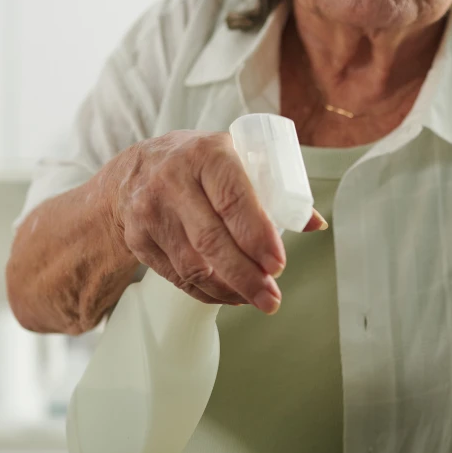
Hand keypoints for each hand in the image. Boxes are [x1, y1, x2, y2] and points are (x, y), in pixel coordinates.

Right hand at [101, 129, 325, 311]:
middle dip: (247, 276)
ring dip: (229, 289)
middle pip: (213, 240)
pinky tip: (228, 294)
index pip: (234, 200)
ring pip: (194, 265)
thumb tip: (315, 224)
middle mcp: (174, 180)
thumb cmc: (199, 165)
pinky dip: (207, 292)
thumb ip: (274, 189)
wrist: (136, 169)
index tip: (278, 265)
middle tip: (271, 298)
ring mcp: (151, 211)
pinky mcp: (139, 238)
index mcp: (208, 154)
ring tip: (255, 298)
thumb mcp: (234, 160)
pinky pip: (178, 276)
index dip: (257, 236)